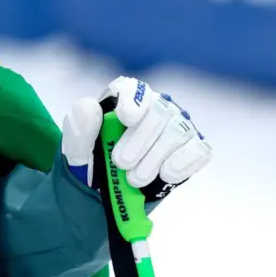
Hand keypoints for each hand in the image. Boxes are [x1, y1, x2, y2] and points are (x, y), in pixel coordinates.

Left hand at [60, 76, 211, 201]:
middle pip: (158, 111)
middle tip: (121, 163)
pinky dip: (180, 165)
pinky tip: (163, 175)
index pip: (133, 88)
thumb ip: (79, 128)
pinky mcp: (194, 147)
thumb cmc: (95, 159)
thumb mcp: (77, 148)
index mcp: (124, 98)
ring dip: (154, 158)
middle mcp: (155, 106)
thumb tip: (91, 107)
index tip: (125, 119)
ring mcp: (178, 125)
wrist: (113, 188)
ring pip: (178, 133)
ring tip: (134, 179)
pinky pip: (198, 150)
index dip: (133, 100)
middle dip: (139, 140)